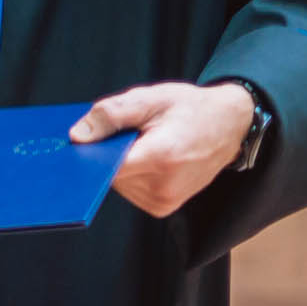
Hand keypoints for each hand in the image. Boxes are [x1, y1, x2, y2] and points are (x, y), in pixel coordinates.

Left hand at [70, 81, 252, 217]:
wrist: (229, 124)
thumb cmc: (189, 108)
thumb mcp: (148, 98)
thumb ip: (110, 116)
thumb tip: (77, 137)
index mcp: (161, 158)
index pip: (106, 167)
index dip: (89, 153)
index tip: (79, 142)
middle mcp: (163, 187)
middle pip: (109, 175)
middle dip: (107, 153)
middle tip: (124, 131)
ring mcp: (165, 201)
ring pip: (117, 183)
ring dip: (119, 163)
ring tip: (142, 142)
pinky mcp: (163, 207)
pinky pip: (129, 189)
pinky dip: (130, 173)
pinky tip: (145, 155)